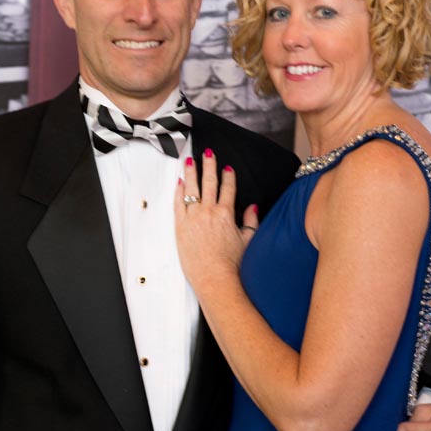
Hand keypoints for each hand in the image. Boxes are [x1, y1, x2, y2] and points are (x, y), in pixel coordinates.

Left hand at [174, 150, 257, 293]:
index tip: (227, 168)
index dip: (228, 176)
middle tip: (208, 153)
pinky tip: (179, 182)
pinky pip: (178, 203)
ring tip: (190, 161)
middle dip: (209, 165)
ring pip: (192, 189)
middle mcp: (209, 212)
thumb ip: (250, 221)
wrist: (214, 278)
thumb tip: (253, 207)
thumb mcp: (248, 240)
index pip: (228, 188)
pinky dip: (179, 191)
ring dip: (191, 172)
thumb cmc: (232, 264)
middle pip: (209, 182)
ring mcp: (193, 218)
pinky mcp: (180, 226)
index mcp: (226, 214)